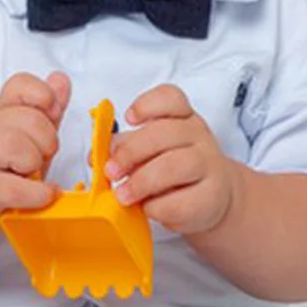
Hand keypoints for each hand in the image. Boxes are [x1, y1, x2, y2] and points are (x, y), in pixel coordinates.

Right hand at [0, 71, 71, 238]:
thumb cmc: (3, 167)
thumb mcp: (29, 135)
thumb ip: (47, 109)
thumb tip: (60, 79)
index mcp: (1, 113)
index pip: (19, 85)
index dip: (43, 95)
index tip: (51, 116)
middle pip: (26, 118)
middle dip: (47, 140)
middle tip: (42, 156)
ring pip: (12, 144)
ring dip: (34, 161)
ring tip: (33, 174)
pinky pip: (13, 187)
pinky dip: (36, 193)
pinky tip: (42, 194)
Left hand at [105, 84, 238, 236]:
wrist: (211, 198)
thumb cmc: (173, 170)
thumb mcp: (148, 152)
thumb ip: (122, 149)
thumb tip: (94, 156)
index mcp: (180, 119)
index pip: (170, 98)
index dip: (147, 105)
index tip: (129, 119)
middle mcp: (197, 137)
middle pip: (165, 133)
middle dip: (130, 152)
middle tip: (111, 171)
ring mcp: (209, 165)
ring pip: (176, 165)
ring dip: (141, 182)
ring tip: (123, 195)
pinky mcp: (212, 197)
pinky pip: (181, 200)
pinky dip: (157, 206)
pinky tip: (148, 208)